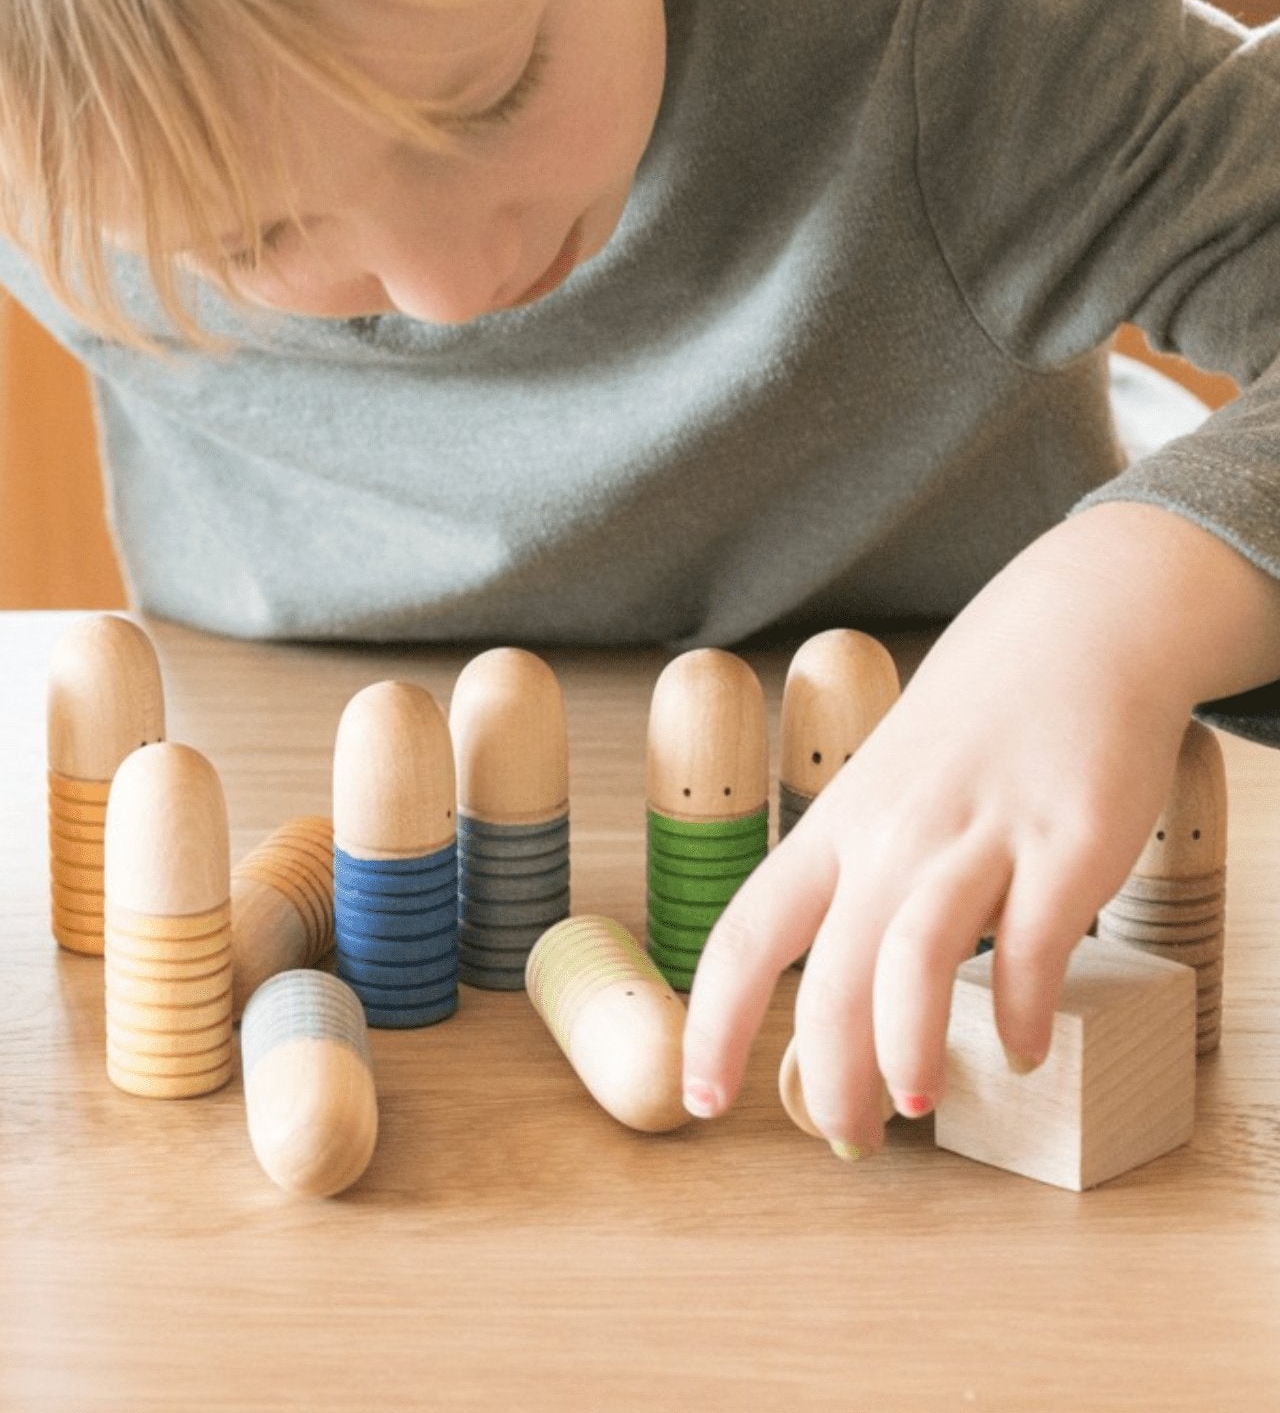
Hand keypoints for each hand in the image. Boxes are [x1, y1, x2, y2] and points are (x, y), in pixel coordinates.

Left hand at [680, 503, 1279, 1157]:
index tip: (701, 1097)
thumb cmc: (967, 734)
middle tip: (844, 1139)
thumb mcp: (882, 798)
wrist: (1070, 632)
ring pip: (916, 956)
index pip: (747, 934)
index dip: (716, 1022)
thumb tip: (841, 1005)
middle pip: (835, 971)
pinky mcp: (1067, 841)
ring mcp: (979, 836)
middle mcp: (892, 834)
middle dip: (828, 1071)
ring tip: (914, 1105)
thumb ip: (860, 887)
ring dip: (908, 1046)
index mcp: (835, 829)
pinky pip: (1035, 943)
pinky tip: (1019, 1047)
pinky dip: (1021, 1010)